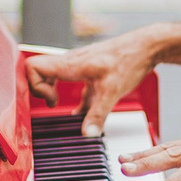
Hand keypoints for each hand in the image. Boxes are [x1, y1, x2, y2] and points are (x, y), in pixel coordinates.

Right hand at [23, 32, 157, 135]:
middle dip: (39, 90)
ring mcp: (79, 65)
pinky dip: (69, 95)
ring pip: (53, 75)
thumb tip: (87, 134)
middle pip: (38, 71)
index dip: (35, 86)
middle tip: (52, 103)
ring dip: (51, 90)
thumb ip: (98, 114)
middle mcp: (71, 62)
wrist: (147, 46)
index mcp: (70, 64)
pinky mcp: (89, 70)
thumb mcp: (112, 91)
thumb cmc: (130, 60)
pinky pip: (70, 81)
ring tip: (59, 104)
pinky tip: (83, 110)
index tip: (51, 101)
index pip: (33, 66)